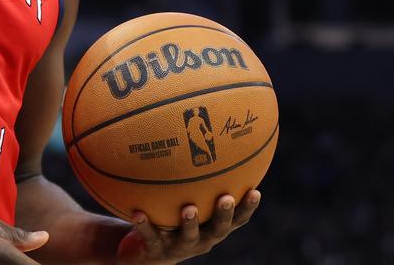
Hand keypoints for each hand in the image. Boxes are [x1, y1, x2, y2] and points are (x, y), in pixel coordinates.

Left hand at [116, 190, 260, 263]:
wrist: (148, 253)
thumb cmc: (173, 220)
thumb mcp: (188, 203)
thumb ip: (199, 184)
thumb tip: (206, 140)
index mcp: (212, 228)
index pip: (236, 220)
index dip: (247, 208)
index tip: (255, 191)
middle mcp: (201, 239)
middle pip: (218, 229)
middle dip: (223, 214)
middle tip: (225, 198)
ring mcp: (180, 247)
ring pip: (188, 237)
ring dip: (189, 223)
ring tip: (188, 209)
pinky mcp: (157, 250)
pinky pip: (150, 237)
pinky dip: (145, 225)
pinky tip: (138, 212)